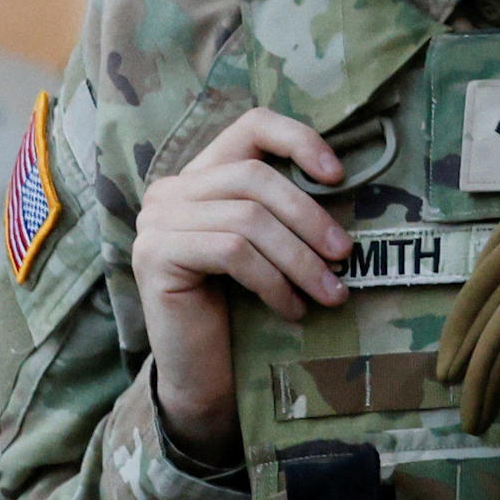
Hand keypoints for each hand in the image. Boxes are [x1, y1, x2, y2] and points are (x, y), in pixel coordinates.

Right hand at [128, 109, 352, 458]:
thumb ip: (288, 208)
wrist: (206, 372)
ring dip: (299, 259)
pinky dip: (272, 281)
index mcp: (203, 175)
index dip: (298, 139)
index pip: (250, 127)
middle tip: (346, 255)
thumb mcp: (273, 246)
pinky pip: (231, 252)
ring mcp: (155, 221)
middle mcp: (171, 190)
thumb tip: (345, 180)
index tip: (338, 175)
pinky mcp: (153, 255)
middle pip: (254, 177)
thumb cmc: (248, 305)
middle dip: (309, 216)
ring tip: (331, 293)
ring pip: (247, 220)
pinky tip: (292, 308)